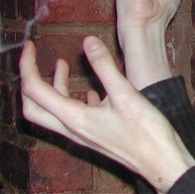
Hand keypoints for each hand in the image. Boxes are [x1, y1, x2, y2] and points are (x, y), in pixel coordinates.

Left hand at [20, 37, 194, 192]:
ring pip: (52, 112)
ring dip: (51, 87)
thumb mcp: (125, 93)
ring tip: (61, 65)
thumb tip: (88, 40)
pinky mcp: (94, 135)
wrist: (160, 160)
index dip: (28, 65)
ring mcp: (82, 134)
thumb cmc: (145, 131)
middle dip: (30, 79)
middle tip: (35, 57)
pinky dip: (71, 99)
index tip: (30, 46)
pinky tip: (87, 90)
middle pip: (34, 106)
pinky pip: (72, 117)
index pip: (36, 90)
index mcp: (74, 118)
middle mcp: (72, 129)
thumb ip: (105, 66)